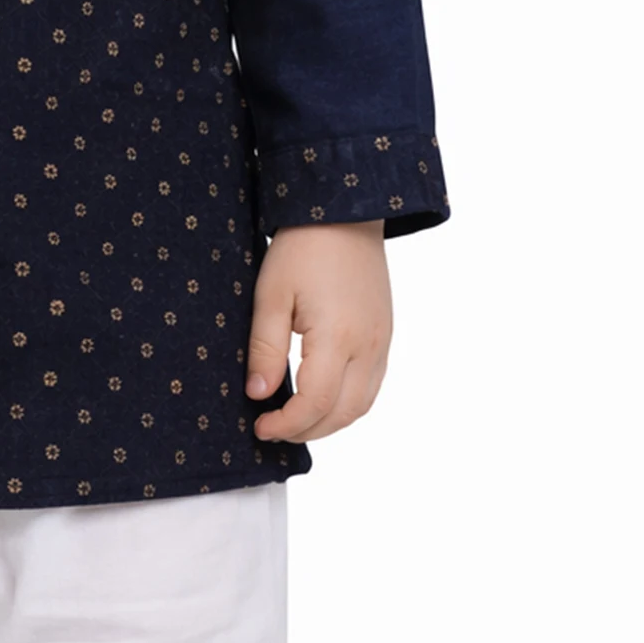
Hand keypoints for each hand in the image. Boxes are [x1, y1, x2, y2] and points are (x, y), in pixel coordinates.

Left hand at [245, 220, 391, 442]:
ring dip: (329, 421)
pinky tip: (321, 397)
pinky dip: (347, 403)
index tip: (260, 427)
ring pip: (362, 405)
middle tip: (273, 427)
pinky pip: (371, 385)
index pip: (316, 404)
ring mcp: (381, 341)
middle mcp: (368, 346)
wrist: (344, 212)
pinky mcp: (384, 334)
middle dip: (307, 430)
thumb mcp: (271, 294)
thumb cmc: (303, 247)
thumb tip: (258, 395)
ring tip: (294, 418)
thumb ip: (265, 349)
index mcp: (338, 337)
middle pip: (343, 413)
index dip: (287, 424)